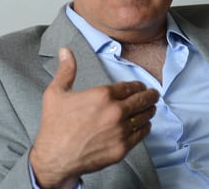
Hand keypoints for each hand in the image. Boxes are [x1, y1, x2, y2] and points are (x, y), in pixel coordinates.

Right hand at [30, 47, 159, 188]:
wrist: (55, 158)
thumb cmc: (54, 125)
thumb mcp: (56, 93)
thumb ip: (66, 70)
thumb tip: (65, 51)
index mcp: (102, 95)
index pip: (129, 87)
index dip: (138, 86)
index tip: (141, 86)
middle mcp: (115, 112)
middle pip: (141, 100)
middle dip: (150, 96)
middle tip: (154, 95)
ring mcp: (120, 131)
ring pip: (144, 117)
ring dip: (149, 111)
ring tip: (151, 108)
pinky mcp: (122, 148)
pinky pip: (141, 134)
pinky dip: (145, 128)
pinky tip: (145, 125)